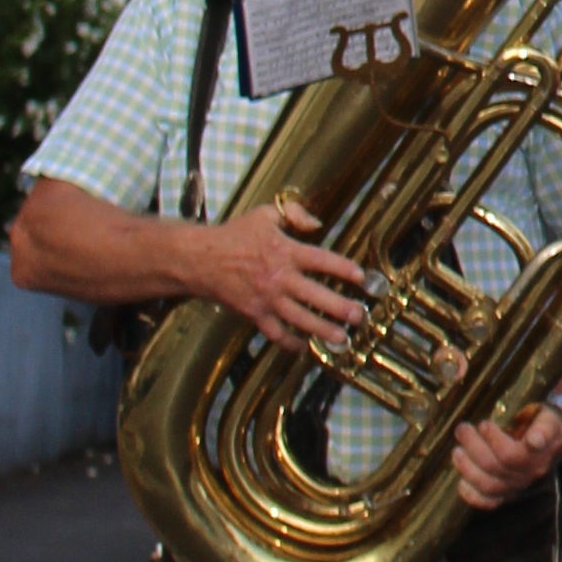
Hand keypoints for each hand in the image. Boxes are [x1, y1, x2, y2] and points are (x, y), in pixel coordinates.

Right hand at [205, 196, 368, 352]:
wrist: (200, 259)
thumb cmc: (235, 235)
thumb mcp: (265, 214)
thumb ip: (294, 214)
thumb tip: (317, 224)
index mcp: (285, 251)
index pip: (322, 261)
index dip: (343, 269)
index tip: (361, 277)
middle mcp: (279, 277)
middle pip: (315, 295)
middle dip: (340, 308)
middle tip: (360, 317)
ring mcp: (266, 298)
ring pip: (299, 319)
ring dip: (322, 330)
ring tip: (342, 339)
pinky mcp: (254, 313)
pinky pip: (275, 333)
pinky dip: (289, 343)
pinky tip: (304, 347)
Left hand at [450, 401, 561, 508]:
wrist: (551, 443)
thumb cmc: (544, 425)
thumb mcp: (549, 419)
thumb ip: (544, 427)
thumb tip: (534, 441)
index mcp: (540, 454)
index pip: (516, 454)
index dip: (494, 441)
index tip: (484, 425)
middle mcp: (529, 474)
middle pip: (496, 466)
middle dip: (473, 446)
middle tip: (462, 428)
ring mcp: (517, 487)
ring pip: (488, 485)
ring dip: (467, 468)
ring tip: (457, 450)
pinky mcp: (507, 496)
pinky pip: (488, 502)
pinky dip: (471, 494)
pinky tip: (461, 481)